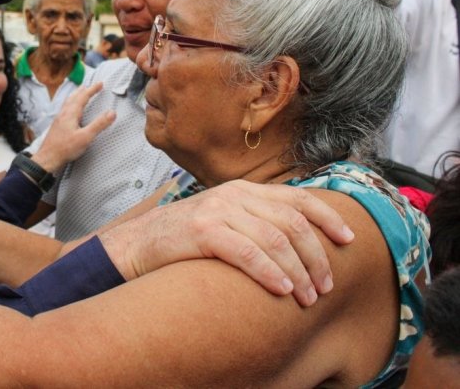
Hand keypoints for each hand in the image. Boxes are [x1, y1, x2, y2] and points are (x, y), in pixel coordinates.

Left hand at [31, 82, 115, 172]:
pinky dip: (70, 104)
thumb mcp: (86, 137)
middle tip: (90, 86)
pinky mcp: (56, 126)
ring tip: (80, 93)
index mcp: (70, 114)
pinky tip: (70, 111)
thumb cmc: (65, 149)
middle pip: (73, 97)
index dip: (92, 89)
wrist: (47, 158)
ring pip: (68, 102)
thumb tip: (111, 112)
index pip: (83, 97)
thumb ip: (99, 124)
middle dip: (83, 90)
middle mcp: (63, 114)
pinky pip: (65, 109)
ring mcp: (59, 119)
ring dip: (75, 96)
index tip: (100, 84)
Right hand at [99, 180, 354, 307]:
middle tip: (325, 286)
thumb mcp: (224, 220)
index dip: (327, 218)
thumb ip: (256, 221)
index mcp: (244, 190)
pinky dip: (270, 272)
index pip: (297, 198)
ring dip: (298, 270)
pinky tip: (282, 290)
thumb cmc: (184, 239)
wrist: (138, 244)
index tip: (348, 240)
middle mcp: (234, 195)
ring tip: (307, 296)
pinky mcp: (202, 232)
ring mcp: (217, 210)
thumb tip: (300, 240)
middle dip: (316, 257)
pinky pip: (247, 252)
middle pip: (292, 222)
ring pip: (275, 238)